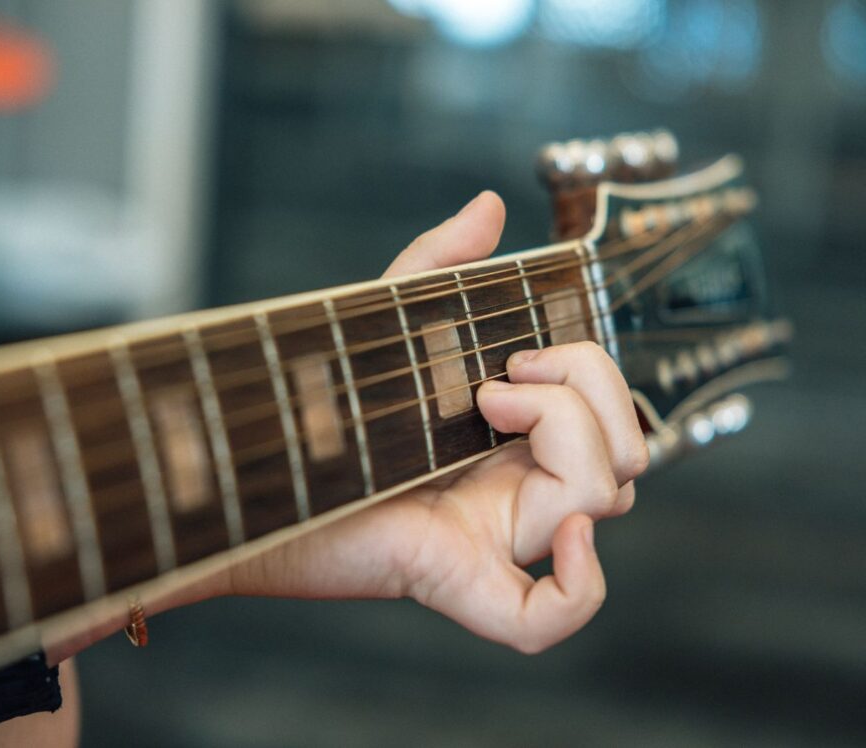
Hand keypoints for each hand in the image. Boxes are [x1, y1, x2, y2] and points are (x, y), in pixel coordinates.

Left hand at [222, 191, 648, 652]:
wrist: (236, 455)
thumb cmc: (315, 396)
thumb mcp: (387, 321)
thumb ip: (439, 264)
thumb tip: (492, 204)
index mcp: (513, 446)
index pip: (614, 425)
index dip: (597, 380)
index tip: (518, 350)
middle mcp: (514, 495)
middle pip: (629, 459)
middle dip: (591, 393)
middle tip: (501, 378)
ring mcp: (491, 541)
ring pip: (605, 502)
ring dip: (570, 433)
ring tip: (487, 406)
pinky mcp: (455, 579)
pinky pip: (545, 619)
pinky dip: (579, 585)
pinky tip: (563, 534)